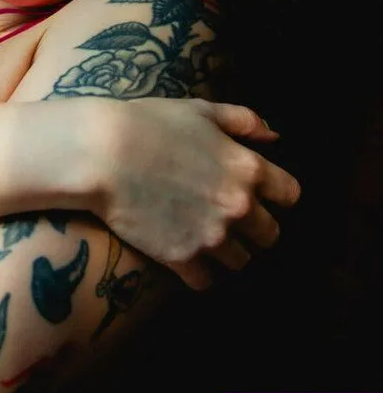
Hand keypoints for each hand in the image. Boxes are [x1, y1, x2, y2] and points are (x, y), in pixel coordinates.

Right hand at [94, 98, 300, 289]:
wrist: (100, 153)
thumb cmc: (149, 122)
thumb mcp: (201, 109)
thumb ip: (245, 121)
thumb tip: (275, 136)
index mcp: (248, 168)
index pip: (291, 195)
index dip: (277, 195)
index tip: (261, 194)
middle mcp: (238, 207)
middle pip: (270, 236)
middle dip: (255, 228)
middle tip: (229, 218)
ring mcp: (212, 237)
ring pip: (242, 263)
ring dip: (229, 252)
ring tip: (206, 238)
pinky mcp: (183, 259)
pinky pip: (208, 282)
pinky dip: (200, 273)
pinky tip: (185, 256)